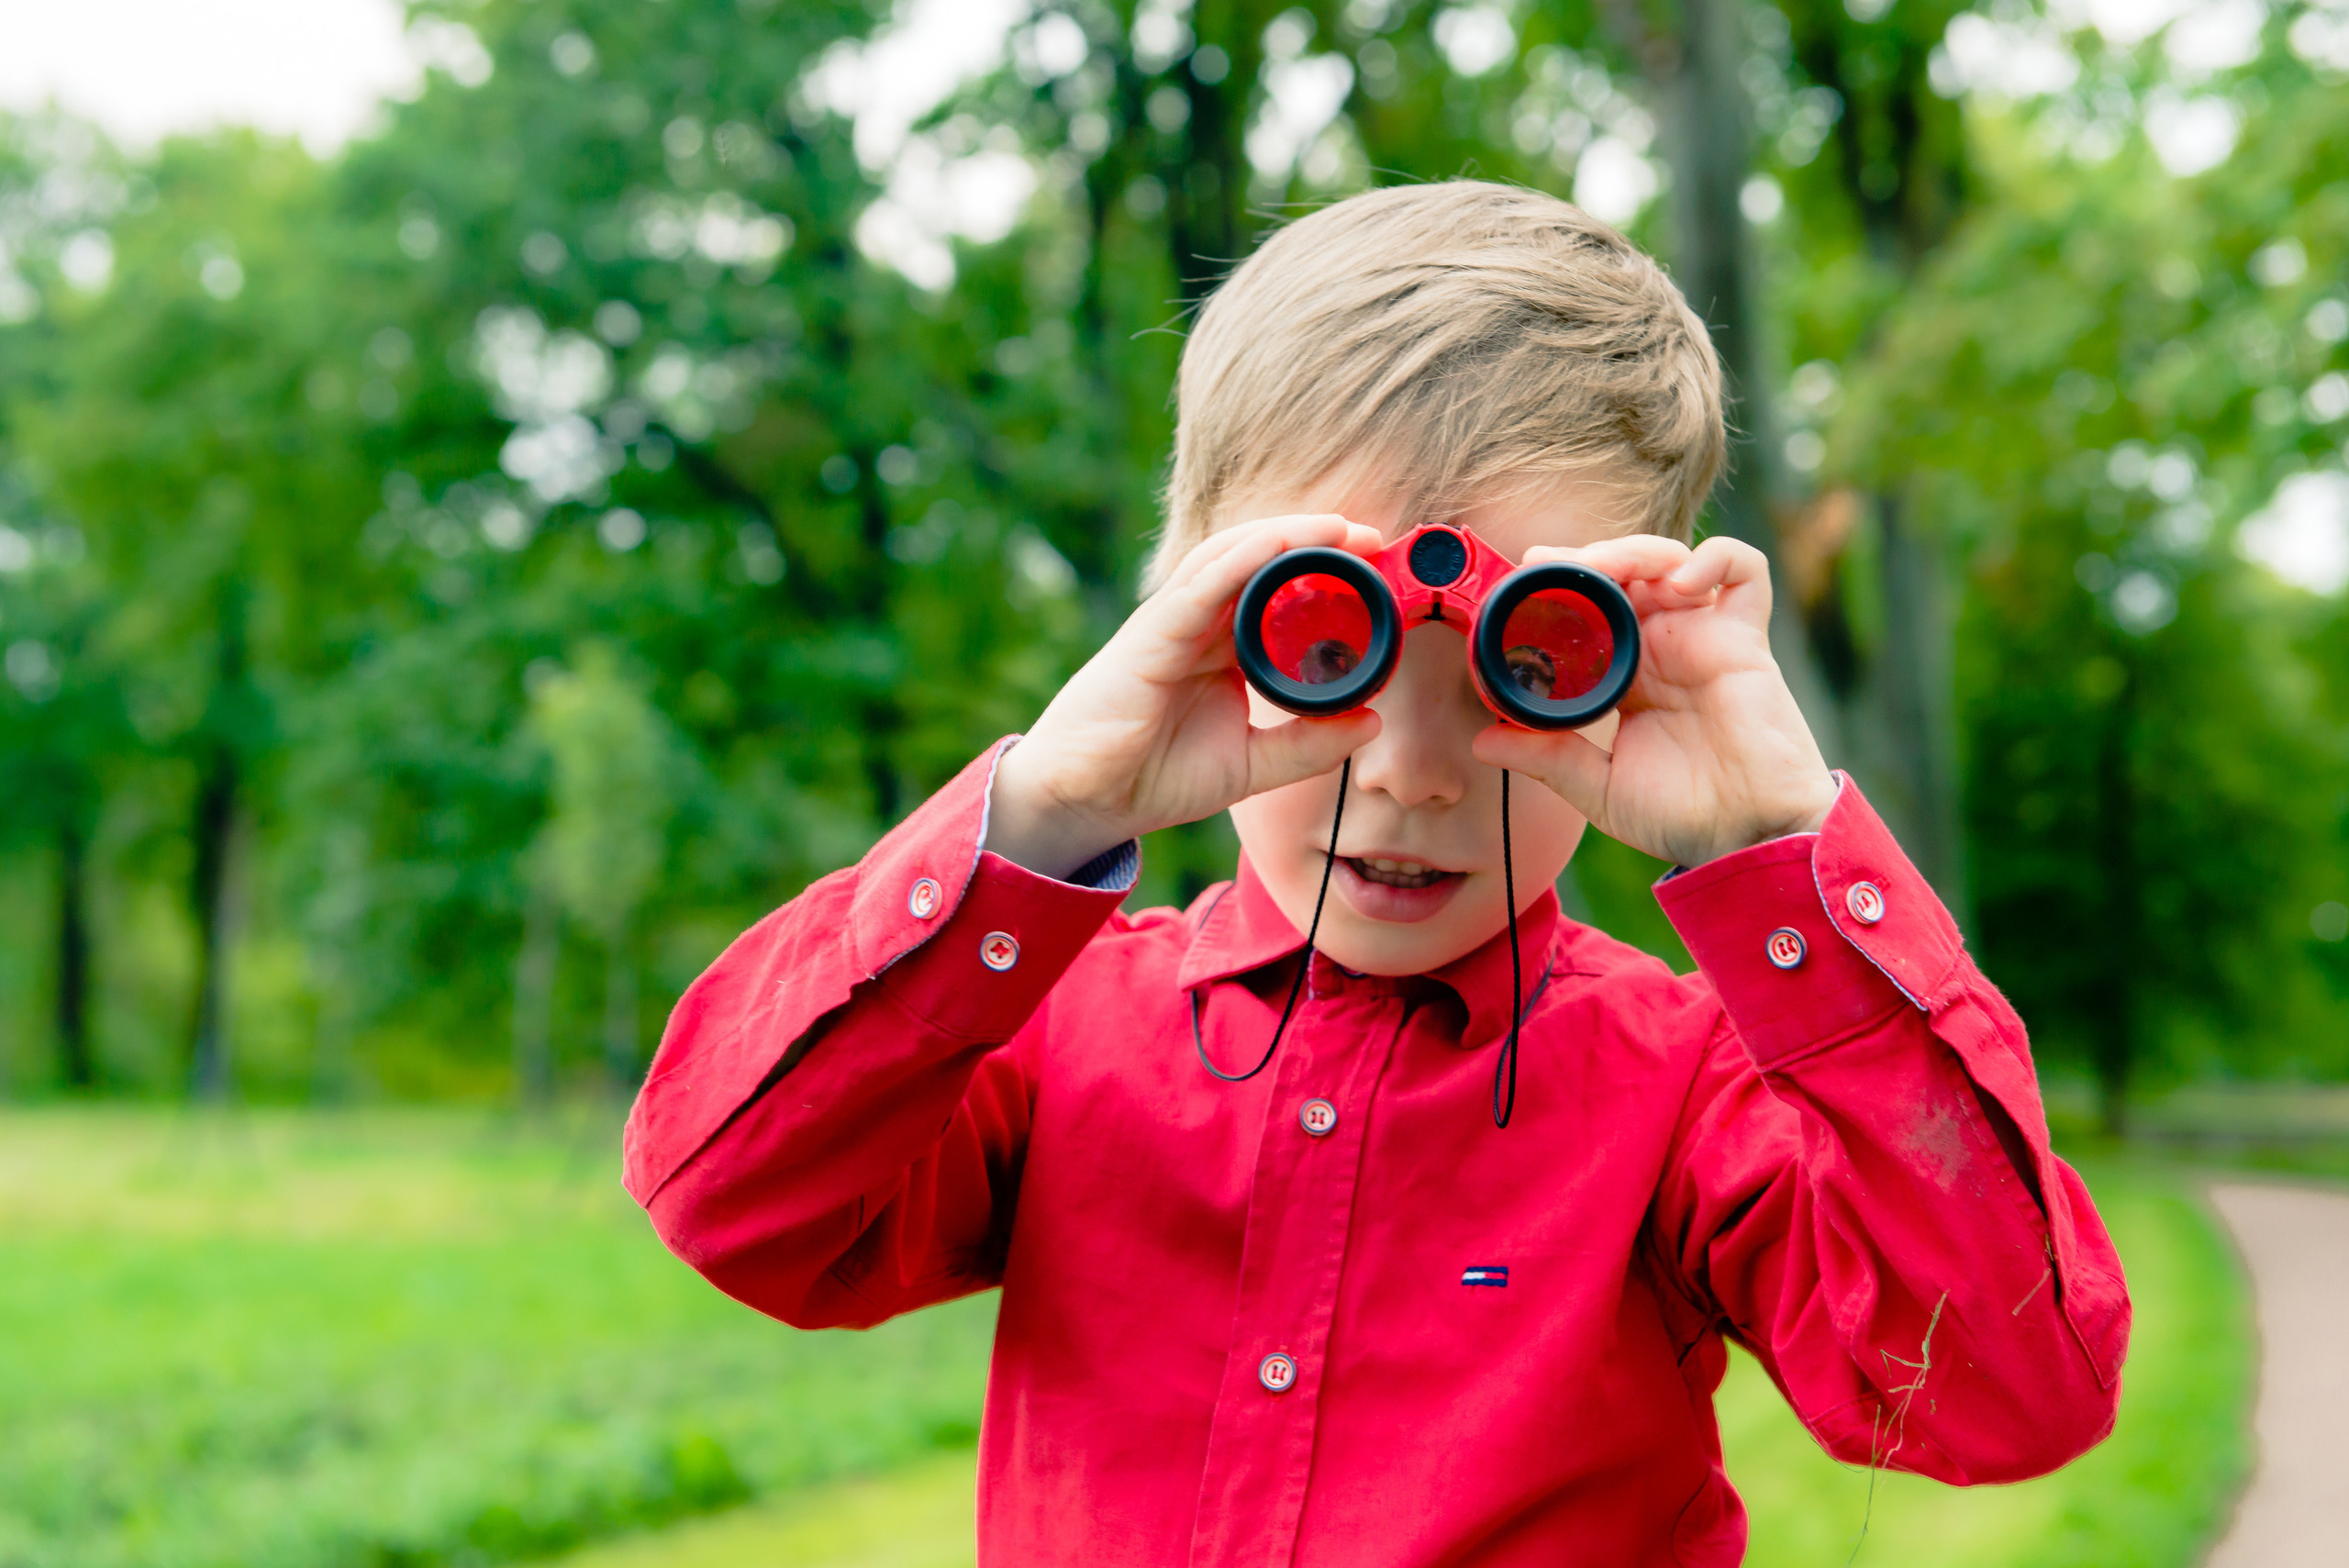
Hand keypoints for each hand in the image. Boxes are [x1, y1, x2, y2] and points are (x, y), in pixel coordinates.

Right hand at [985, 515, 1385, 879]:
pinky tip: (1276, 544)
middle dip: (1314, 541)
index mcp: (1221, 649)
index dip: (1326, 573)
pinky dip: (1238, 561)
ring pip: (1230, 558)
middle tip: (1370, 535)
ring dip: (1285, 536)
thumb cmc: (1154, 776)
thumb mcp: (1251, 764)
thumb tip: (1372, 722)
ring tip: (1336, 527)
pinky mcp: (1149, 637)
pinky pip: (1197, 588)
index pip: (1276, 592)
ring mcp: (1172, 625)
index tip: (1376, 566)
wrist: (1088, 803)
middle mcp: (1198, 626)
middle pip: (1258, 561)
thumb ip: (1307, 744)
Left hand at [1473, 535, 1836, 867]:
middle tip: (1546, 565)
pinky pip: (1745, 572)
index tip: (1518, 588)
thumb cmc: (1684, 817)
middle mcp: (1665, 648)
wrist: (1748, 841)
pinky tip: (1682, 579)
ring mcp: (1705, 638)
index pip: (1590, 612)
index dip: (1558, 592)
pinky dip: (1715, 557)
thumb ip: (1548, 759)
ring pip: (1672, 559)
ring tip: (1601, 566)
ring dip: (1633, 550)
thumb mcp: (1599, 787)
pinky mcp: (1745, 640)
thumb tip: (1483, 743)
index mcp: (1628, 676)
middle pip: (1626, 574)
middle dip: (1586, 559)